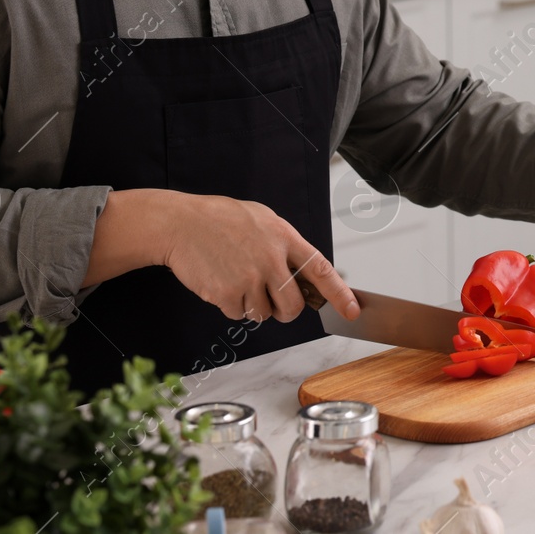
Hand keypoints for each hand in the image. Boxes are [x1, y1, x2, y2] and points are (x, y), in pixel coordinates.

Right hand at [85, 188, 358, 324]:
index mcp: (284, 237)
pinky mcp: (227, 294)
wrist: (181, 224)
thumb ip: (284, 245)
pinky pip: (239, 315)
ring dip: (252, 305)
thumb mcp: (262, 220)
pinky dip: (231, 306)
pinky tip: (221, 282)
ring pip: (263, 314)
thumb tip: (302, 273)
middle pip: (292, 307)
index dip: (339, 294)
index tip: (353, 310)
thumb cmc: (221, 220)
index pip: (320, 270)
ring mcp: (249, 278)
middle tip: (270, 299)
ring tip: (236, 278)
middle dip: (285, 311)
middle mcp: (271, 260)